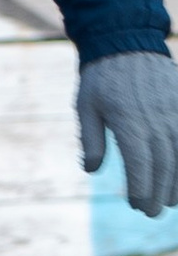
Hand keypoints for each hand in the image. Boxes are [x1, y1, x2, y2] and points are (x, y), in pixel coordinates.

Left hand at [77, 49, 177, 215]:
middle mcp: (157, 121)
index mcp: (129, 122)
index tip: (138, 206)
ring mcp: (176, 113)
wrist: (127, 44)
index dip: (142, 189)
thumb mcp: (85, 107)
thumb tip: (92, 170)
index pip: (140, 164)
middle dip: (159, 192)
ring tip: (171, 202)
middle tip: (152, 212)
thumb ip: (91, 139)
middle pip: (163, 165)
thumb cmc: (101, 78)